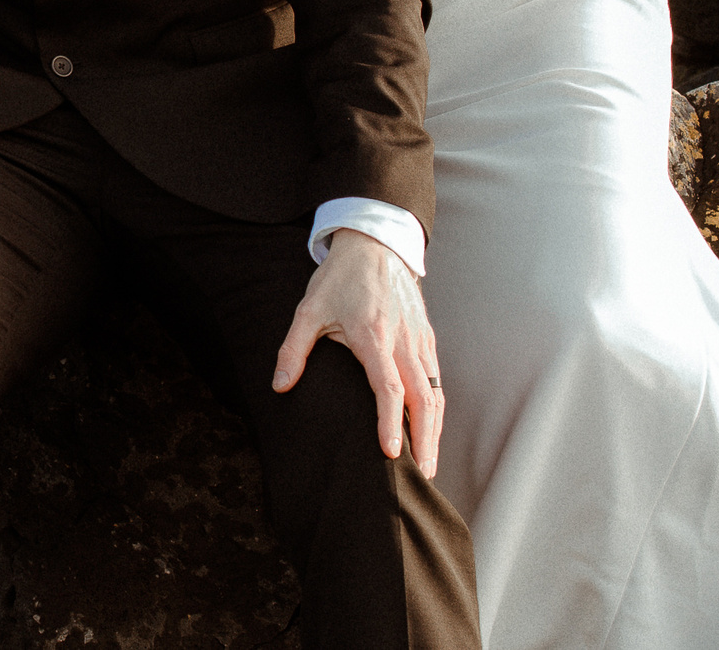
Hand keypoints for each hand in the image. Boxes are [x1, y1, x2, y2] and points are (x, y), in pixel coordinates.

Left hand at [273, 228, 443, 478]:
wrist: (374, 244)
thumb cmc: (340, 278)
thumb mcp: (309, 308)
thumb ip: (294, 349)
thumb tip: (280, 385)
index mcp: (374, 336)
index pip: (389, 388)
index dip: (390, 422)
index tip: (391, 452)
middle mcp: (404, 341)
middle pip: (424, 399)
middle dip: (425, 440)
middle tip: (423, 475)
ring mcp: (420, 340)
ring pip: (436, 392)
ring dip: (435, 429)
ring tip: (429, 462)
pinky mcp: (428, 338)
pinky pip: (437, 379)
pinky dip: (437, 407)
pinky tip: (430, 428)